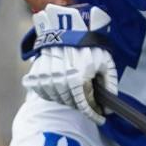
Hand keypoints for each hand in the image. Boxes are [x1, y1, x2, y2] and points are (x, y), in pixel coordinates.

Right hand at [22, 3, 117, 123]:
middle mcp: (60, 80)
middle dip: (82, 105)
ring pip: (57, 99)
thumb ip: (109, 84)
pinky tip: (61, 87)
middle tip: (89, 102)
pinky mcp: (36, 74)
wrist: (67, 26)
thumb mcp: (105, 61)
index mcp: (77, 77)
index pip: (84, 105)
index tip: (100, 119)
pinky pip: (44, 93)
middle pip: (71, 103)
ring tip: (75, 92)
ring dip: (67, 99)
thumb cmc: (89, 43)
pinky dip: (53, 94)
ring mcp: (46, 77)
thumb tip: (109, 107)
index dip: (94, 115)